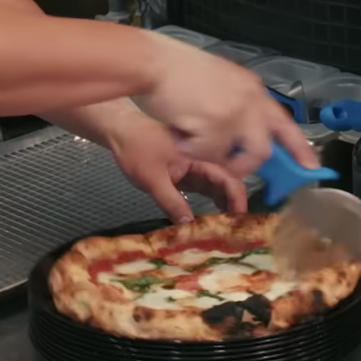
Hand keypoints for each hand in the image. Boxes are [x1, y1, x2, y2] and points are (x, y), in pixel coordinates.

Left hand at [105, 113, 247, 223]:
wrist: (121, 132)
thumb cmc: (137, 149)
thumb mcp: (152, 179)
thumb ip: (172, 202)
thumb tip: (189, 226)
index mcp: (200, 154)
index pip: (228, 176)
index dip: (237, 198)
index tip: (239, 219)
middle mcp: (204, 159)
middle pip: (228, 182)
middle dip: (235, 204)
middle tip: (235, 228)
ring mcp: (197, 167)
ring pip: (219, 186)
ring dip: (225, 204)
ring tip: (227, 227)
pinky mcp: (189, 173)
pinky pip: (207, 188)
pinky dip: (213, 201)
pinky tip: (215, 218)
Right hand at [139, 35, 317, 177]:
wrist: (155, 63)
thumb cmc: (178, 69)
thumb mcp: (221, 80)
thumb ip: (238, 103)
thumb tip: (245, 132)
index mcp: (252, 89)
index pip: (284, 123)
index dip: (300, 148)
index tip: (312, 167)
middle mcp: (249, 102)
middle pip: (261, 150)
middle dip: (244, 165)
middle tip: (228, 165)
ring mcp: (234, 116)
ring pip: (230, 157)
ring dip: (209, 154)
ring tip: (190, 136)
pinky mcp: (215, 128)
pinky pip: (207, 155)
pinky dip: (190, 149)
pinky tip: (179, 131)